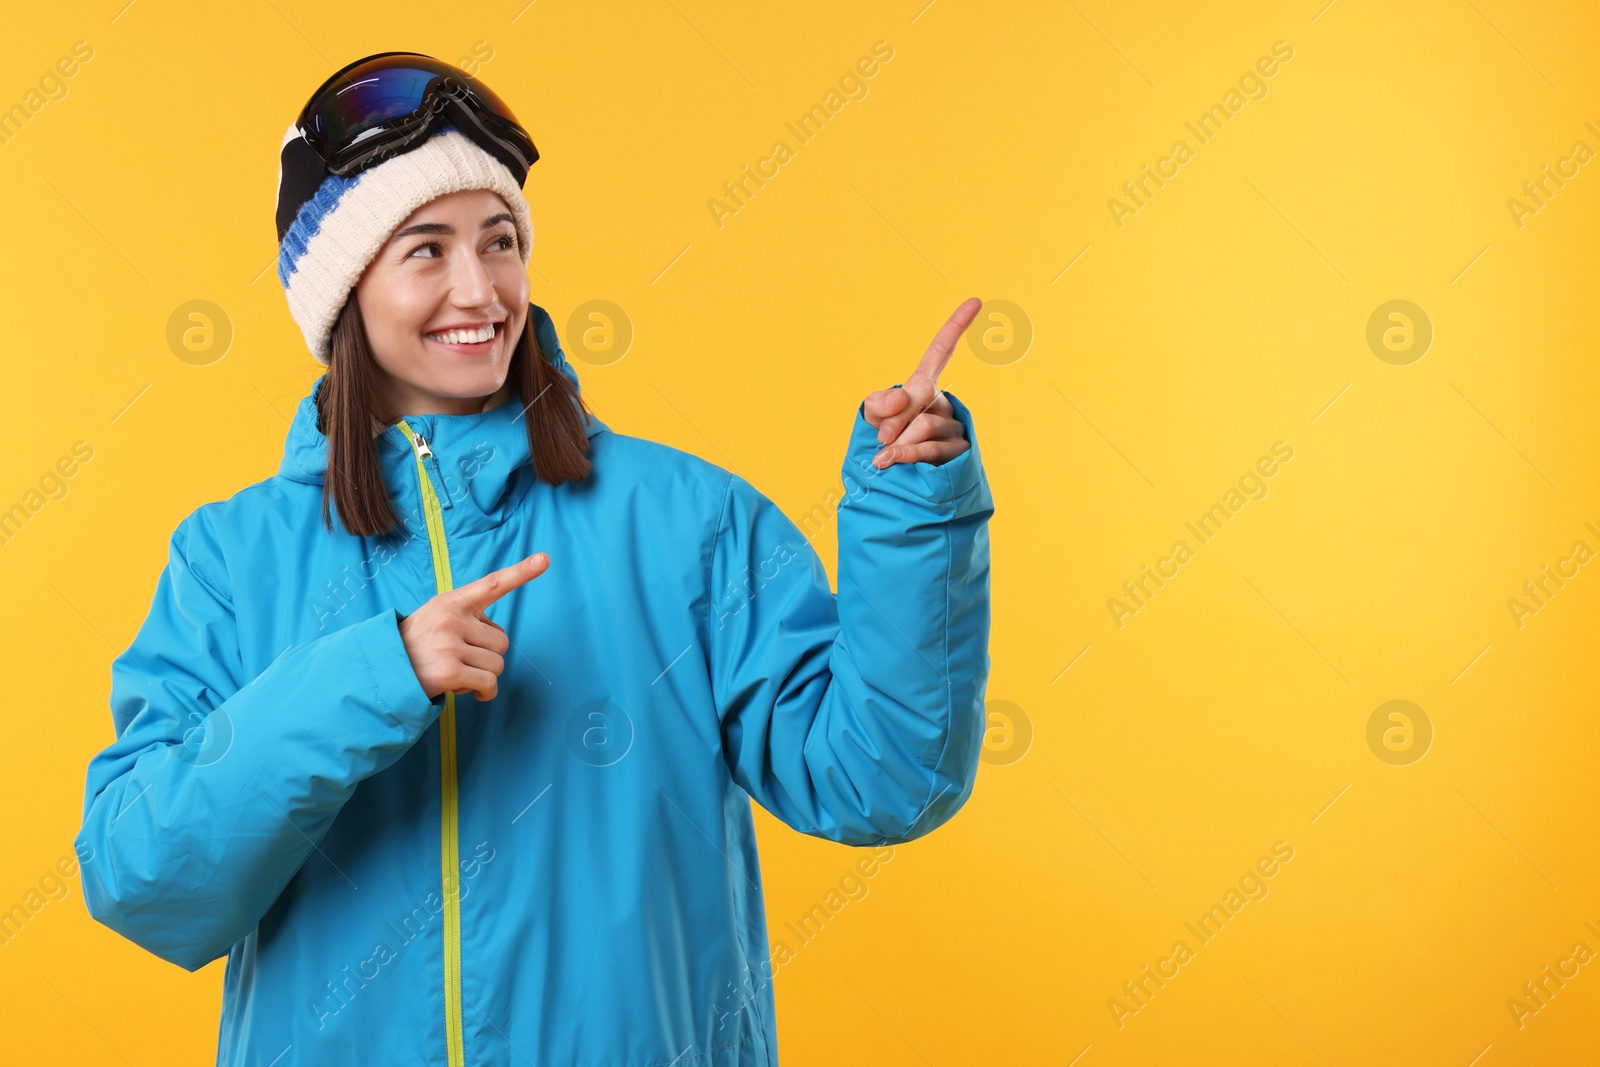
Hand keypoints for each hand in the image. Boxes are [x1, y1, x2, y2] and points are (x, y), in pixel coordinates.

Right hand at [399, 553, 548, 701]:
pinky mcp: (449, 672)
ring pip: (498, 665)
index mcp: (450, 602)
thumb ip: (467, 619)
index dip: (520, 572)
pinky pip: (489, 684)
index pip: (491, 584)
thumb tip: (498, 638)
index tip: (544, 559)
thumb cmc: (416, 647)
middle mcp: (451, 620)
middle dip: (487, 656)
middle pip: (502, 642)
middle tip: (461, 659)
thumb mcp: (436, 619)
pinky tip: (466, 690)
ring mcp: (449, 645)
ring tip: (457, 673)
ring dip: (484, 676)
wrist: (380, 673)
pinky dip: (484, 692)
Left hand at [863, 297, 980, 467]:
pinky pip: (931, 448)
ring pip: (925, 424)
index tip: (975, 300)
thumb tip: (902, 398)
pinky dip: (905, 454)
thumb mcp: (873, 417)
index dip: (956, 326)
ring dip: (898, 441)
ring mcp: (954, 427)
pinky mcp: (958, 452)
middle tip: (880, 436)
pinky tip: (887, 461)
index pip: (941, 351)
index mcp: (924, 386)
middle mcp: (943, 403)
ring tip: (883, 455)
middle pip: (923, 394)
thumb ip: (880, 403)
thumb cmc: (885, 441)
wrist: (895, 481)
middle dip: (895, 415)